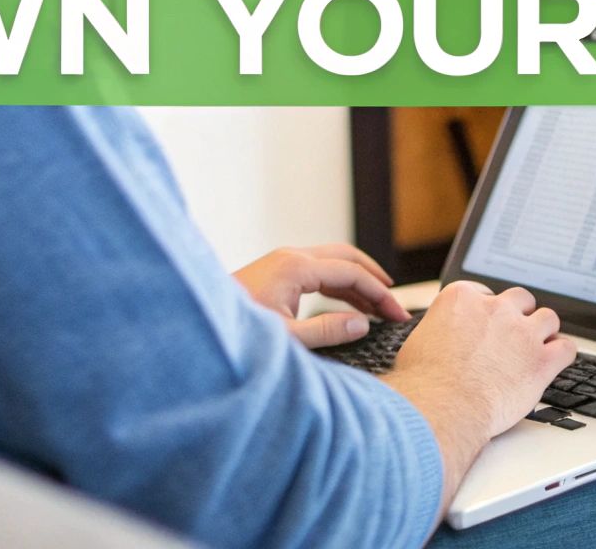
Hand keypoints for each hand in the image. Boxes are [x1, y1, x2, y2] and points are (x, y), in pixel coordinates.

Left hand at [232, 244, 409, 347]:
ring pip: (333, 262)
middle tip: (394, 303)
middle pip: (346, 256)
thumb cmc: (236, 334)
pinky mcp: (276, 272)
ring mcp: (282, 262)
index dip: (379, 294)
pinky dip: (339, 285)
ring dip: (357, 281)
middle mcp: (290, 257)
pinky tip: (350, 305)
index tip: (397, 315)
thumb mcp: (287, 339)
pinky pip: (318, 271)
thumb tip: (362, 324)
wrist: (198, 328)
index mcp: (296, 267)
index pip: (351, 273)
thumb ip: (327, 331)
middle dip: (374, 278)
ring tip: (378, 306)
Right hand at [382, 281, 576, 517]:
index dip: (486, 308)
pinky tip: (557, 360)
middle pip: (519, 298)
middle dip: (518, 314)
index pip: (483, 291)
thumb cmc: (424, 383)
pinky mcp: (542, 361)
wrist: (442, 408)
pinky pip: (567, 348)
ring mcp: (522, 333)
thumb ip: (437, 333)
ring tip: (538, 346)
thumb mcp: (418, 343)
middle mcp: (495, 309)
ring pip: (548, 318)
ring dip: (544, 331)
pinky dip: (564, 353)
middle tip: (513, 333)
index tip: (486, 322)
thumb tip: (435, 342)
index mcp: (462, 299)